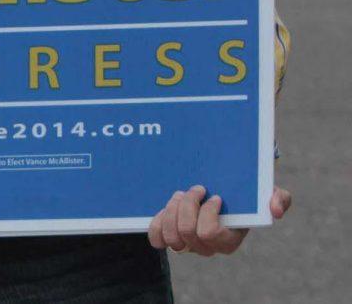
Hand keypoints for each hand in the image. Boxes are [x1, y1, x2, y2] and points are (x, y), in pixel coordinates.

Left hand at [148, 184, 291, 256]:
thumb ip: (279, 198)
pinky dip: (157, 223)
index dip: (207, 213)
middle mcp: (207, 247)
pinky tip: (164, 208)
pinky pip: (158, 239)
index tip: (215, 196)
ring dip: (172, 210)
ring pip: (171, 236)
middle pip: (187, 232)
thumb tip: (275, 209)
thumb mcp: (267, 192)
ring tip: (181, 194)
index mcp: (229, 240)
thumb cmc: (244, 196)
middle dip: (187, 205)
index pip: (210, 233)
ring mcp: (187, 244)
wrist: (220, 191)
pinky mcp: (170, 236)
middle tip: (195, 188)